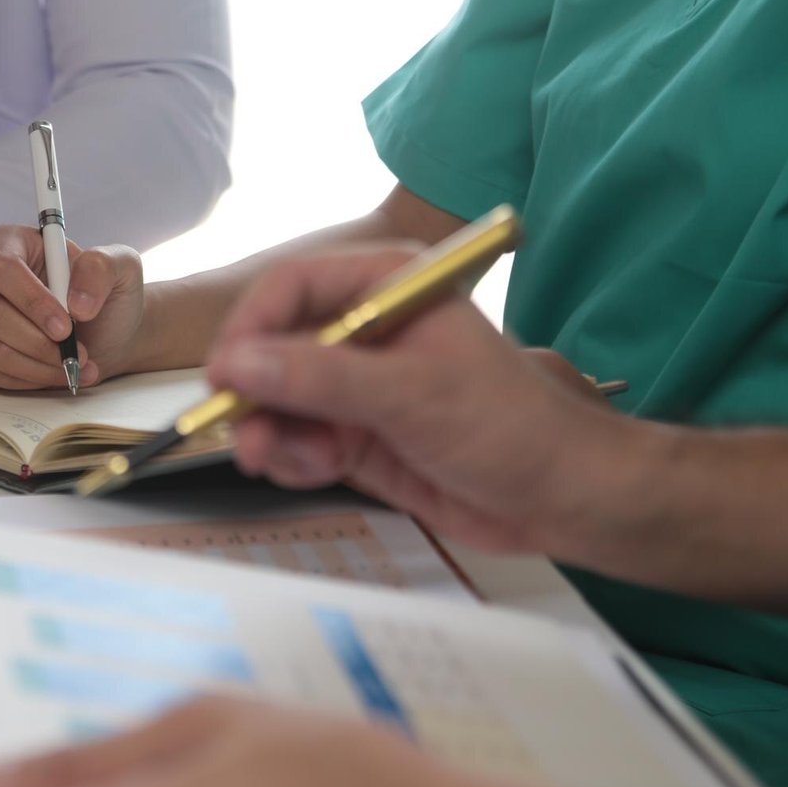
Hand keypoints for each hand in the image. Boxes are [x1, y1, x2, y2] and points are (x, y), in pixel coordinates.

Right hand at [0, 226, 145, 389]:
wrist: (107, 333)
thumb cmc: (107, 296)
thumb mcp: (122, 268)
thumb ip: (101, 269)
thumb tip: (76, 303)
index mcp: (12, 243)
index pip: (2, 268)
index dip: (31, 301)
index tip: (66, 328)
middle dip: (38, 343)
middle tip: (78, 355)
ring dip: (38, 367)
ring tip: (75, 368)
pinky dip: (27, 380)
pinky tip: (55, 375)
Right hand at [203, 246, 640, 556]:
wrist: (563, 499)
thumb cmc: (512, 427)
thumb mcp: (412, 395)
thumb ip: (321, 378)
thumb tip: (238, 364)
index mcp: (386, 286)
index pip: (291, 288)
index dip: (251, 329)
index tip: (224, 376)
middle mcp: (363, 330)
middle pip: (272, 347)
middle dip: (254, 394)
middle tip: (245, 437)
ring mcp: (356, 385)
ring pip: (276, 401)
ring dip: (271, 434)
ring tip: (293, 462)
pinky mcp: (355, 435)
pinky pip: (296, 440)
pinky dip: (292, 459)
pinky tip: (314, 471)